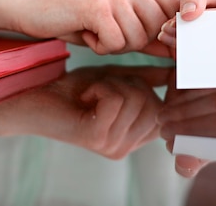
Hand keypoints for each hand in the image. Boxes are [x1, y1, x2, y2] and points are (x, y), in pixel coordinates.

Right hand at [0, 0, 178, 55]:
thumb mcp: (115, 19)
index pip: (174, 8)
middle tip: (109, 35)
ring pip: (138, 38)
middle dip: (137, 42)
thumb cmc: (73, 15)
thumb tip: (175, 50)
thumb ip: (147, 31)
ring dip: (116, 45)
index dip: (167, 32)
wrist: (26, 2)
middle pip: (159, 27)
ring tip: (94, 31)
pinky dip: (100, 47)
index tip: (152, 44)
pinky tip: (84, 32)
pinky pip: (116, 42)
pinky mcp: (97, 5)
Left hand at [0, 66, 171, 158]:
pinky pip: (117, 101)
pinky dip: (101, 87)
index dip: (153, 88)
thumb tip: (178, 68)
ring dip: (113, 85)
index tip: (128, 81)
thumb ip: (150, 78)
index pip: (167, 110)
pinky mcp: (96, 137)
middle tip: (104, 88)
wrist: (38, 94)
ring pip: (137, 100)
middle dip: (131, 84)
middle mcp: (127, 146)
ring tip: (94, 92)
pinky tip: (86, 96)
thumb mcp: (122, 79)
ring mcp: (113, 145)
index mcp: (136, 136)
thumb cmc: (76, 88)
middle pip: (155, 104)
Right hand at [157, 71, 215, 177]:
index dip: (197, 146)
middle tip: (163, 129)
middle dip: (189, 126)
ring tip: (163, 117)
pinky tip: (173, 102)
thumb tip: (183, 163)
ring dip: (187, 108)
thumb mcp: (211, 156)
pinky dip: (192, 93)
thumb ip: (196, 160)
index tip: (168, 145)